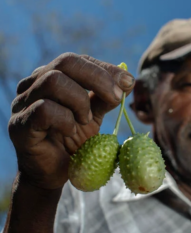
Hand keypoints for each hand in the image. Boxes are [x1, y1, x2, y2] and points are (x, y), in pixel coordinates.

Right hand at [8, 53, 134, 189]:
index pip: (78, 60)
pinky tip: (71, 131)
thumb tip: (129, 80)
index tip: (128, 82)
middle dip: (98, 79)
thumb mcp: (94, 114)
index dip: (105, 68)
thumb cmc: (73, 140)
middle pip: (66, 62)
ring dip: (79, 101)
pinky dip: (65, 119)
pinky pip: (43, 109)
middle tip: (116, 98)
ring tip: (86, 120)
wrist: (55, 172)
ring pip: (54, 81)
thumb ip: (106, 97)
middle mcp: (34, 84)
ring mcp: (23, 103)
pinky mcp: (19, 125)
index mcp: (52, 76)